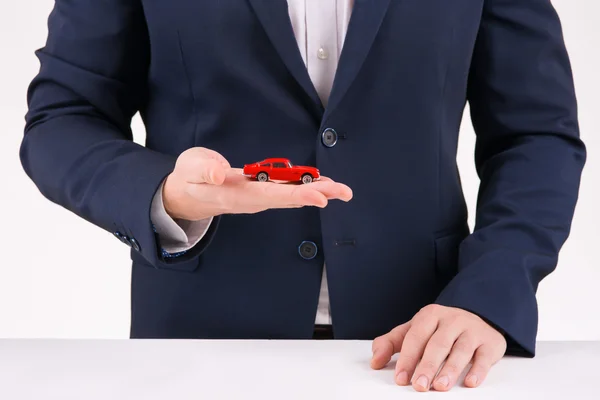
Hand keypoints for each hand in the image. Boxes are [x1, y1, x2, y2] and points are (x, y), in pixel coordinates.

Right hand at [162, 147, 352, 219]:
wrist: (187, 196)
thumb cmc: (188, 179)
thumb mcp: (189, 169)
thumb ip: (204, 170)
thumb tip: (219, 173)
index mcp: (236, 194)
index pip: (270, 194)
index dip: (296, 194)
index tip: (320, 196)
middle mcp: (252, 199)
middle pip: (289, 198)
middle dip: (318, 193)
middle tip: (344, 192)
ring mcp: (257, 197)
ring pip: (291, 196)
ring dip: (317, 192)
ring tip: (341, 189)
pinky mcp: (260, 192)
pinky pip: (287, 192)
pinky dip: (306, 188)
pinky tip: (322, 186)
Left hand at [370, 305, 506, 391]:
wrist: (478, 316)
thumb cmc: (440, 329)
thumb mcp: (415, 330)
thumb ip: (392, 343)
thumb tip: (375, 361)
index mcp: (430, 315)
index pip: (415, 337)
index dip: (407, 358)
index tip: (401, 379)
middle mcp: (451, 320)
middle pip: (438, 344)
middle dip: (427, 366)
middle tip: (420, 386)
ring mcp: (472, 330)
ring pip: (460, 350)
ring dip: (450, 369)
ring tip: (440, 386)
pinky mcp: (490, 342)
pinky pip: (484, 356)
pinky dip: (478, 370)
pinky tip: (470, 382)